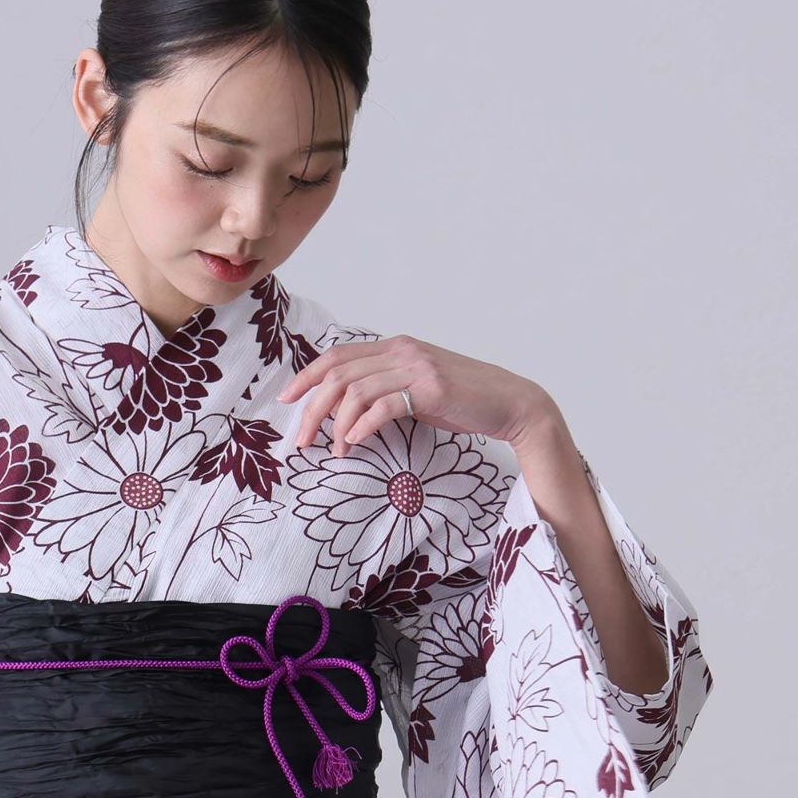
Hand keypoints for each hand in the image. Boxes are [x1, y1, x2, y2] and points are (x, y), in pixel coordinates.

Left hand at [277, 334, 556, 454]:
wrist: (510, 403)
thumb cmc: (464, 401)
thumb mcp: (418, 389)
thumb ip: (386, 390)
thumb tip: (348, 411)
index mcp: (395, 346)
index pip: (337, 355)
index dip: (307, 376)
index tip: (287, 399)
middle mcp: (402, 351)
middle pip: (338, 374)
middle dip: (311, 408)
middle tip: (300, 440)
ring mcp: (416, 367)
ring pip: (355, 391)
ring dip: (335, 424)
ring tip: (332, 451)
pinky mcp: (430, 389)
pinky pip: (382, 406)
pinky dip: (361, 427)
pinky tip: (354, 444)